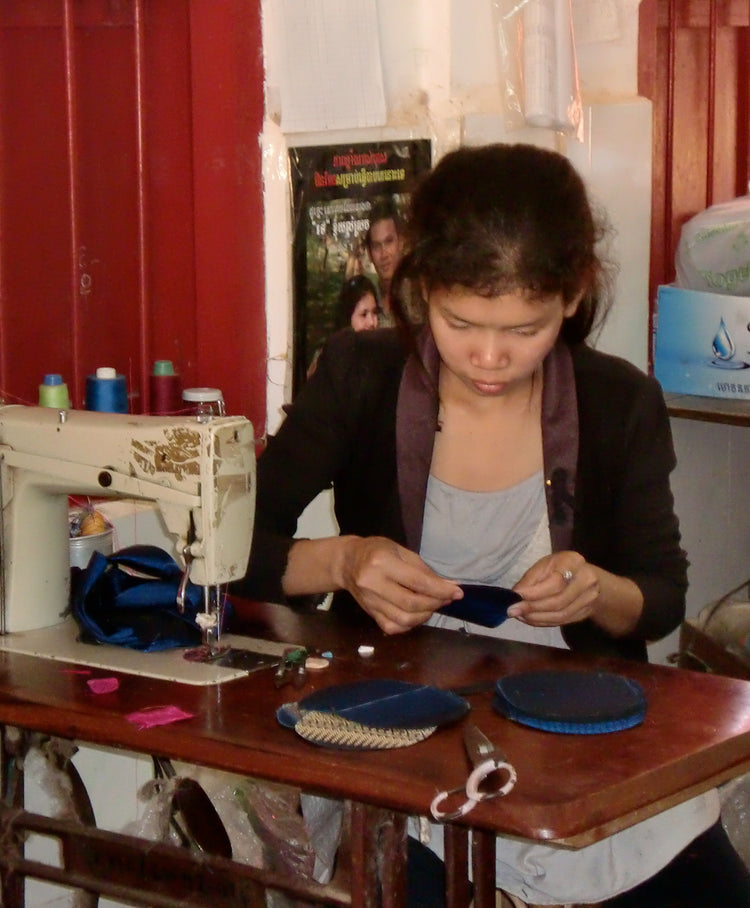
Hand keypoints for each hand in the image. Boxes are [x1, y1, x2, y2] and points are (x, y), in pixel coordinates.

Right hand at [340, 536, 461, 634]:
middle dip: (435, 603)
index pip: (417, 582)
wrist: (347, 562)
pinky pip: (393, 627)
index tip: (458, 592)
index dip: (440, 589)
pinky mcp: (369, 613)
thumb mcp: (400, 551)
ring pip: (403, 619)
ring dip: (425, 615)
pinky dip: (410, 624)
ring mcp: (370, 602)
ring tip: (433, 605)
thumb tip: (449, 585)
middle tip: (447, 598)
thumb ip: (424, 570)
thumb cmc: (376, 550)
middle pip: (411, 603)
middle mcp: (373, 584)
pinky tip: (417, 614)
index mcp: (382, 562)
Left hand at [509, 552, 598, 626]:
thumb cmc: (560, 567)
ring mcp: (589, 598)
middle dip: (533, 608)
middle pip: (558, 601)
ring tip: (520, 616)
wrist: (588, 577)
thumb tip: (516, 595)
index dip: (535, 593)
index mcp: (573, 562)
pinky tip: (530, 619)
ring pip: (561, 615)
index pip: (555, 582)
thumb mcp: (544, 565)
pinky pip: (562, 621)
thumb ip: (530, 580)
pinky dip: (543, 622)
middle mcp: (586, 580)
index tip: (516, 598)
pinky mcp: (586, 612)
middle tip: (513, 611)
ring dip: (536, 618)